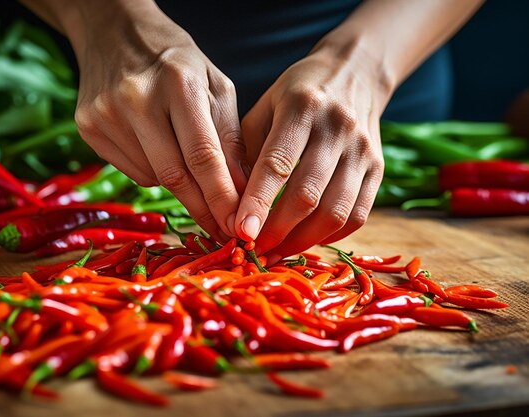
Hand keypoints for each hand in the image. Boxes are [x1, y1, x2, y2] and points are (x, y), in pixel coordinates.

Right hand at [70, 1, 247, 237]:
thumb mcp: (216, 86)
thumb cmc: (177, 61)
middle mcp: (136, 99)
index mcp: (178, 83)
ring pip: (153, 178)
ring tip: (193, 174)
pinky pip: (133, 171)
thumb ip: (230, 138)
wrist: (115, 32)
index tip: (238, 227)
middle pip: (174, 175)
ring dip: (181, 188)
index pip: (204, 156)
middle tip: (222, 230)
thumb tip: (242, 191)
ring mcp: (105, 114)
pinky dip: (155, 173)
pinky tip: (159, 151)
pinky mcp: (87, 128)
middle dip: (203, 209)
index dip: (222, 198)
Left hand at [236, 38, 390, 258]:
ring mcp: (363, 151)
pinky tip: (306, 241)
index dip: (259, 202)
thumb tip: (232, 205)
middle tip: (255, 250)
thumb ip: (248, 151)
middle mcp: (337, 128)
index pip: (278, 163)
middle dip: (278, 230)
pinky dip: (330, 236)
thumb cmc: (296, 95)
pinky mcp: (379, 169)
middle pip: (308, 194)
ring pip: (336, 211)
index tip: (242, 232)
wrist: (354, 75)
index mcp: (301, 107)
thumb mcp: (264, 109)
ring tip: (277, 252)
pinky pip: (357, 215)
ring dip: (303, 241)